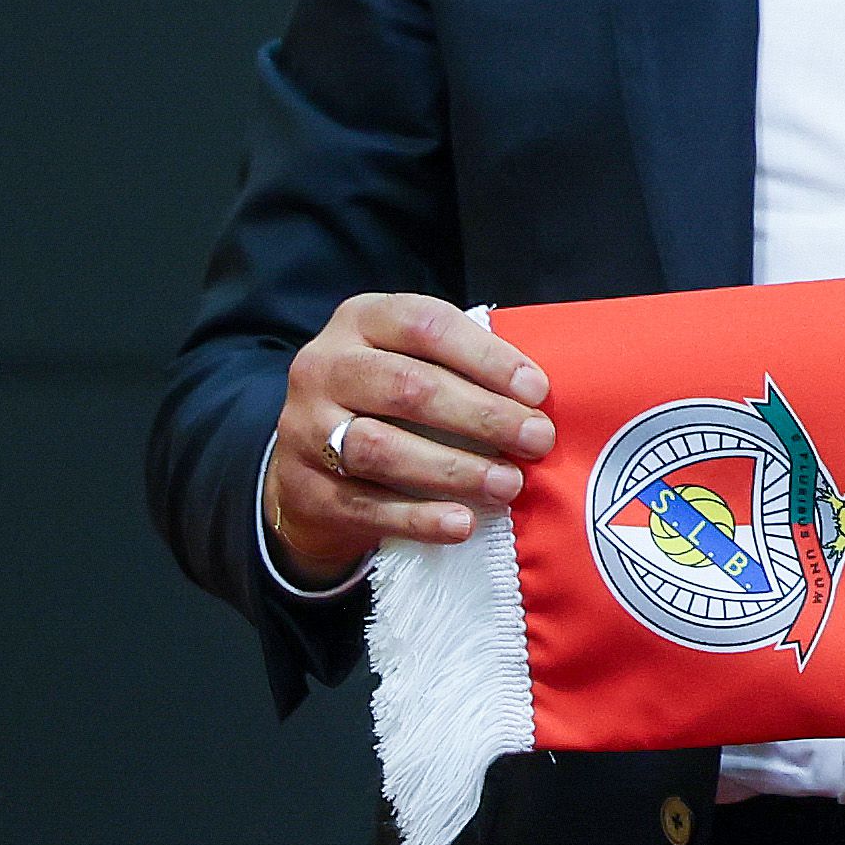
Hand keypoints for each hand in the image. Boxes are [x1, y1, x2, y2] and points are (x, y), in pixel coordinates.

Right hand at [262, 294, 553, 590]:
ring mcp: (304, 429)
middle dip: (482, 416)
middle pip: (407, 387)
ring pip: (381, 448)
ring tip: (509, 485)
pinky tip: (462, 523)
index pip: (426, 326)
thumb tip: (540, 398)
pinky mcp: (304, 489)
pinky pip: (364, 506)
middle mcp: (324, 368)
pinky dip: (418, 517)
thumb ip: (464, 366)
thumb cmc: (391, 400)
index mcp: (361, 321)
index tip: (538, 391)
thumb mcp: (416, 360)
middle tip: (537, 440)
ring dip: (454, 469)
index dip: (486, 357)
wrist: (309, 459)